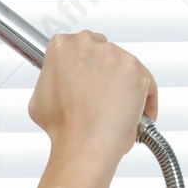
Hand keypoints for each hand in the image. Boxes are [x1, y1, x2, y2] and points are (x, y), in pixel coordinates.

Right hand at [27, 30, 157, 161]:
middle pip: (103, 51)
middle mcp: (88, 44)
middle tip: (102, 95)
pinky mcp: (136, 70)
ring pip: (125, 66)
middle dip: (104, 72)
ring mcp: (114, 55)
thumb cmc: (63, 127)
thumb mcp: (41, 98)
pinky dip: (145, 98)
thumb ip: (52, 80)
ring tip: (119, 109)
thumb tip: (61, 83)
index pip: (78, 47)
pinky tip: (137, 114)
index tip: (87, 79)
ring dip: (124, 84)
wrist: (83, 144)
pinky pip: (147, 80)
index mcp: (62, 46)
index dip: (83, 67)